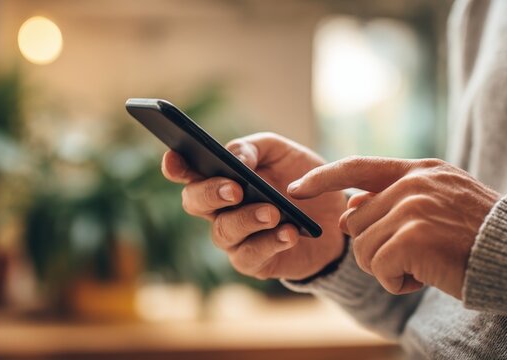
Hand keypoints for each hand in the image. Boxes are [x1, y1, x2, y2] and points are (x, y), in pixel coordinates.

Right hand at [161, 132, 346, 279]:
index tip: (174, 158)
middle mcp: (218, 209)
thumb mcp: (281, 153)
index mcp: (219, 177)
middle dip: (211, 194)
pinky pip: (251, 255)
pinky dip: (270, 242)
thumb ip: (254, 148)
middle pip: (194, 202)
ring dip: (247, 219)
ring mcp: (233, 238)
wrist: (332, 220)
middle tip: (235, 189)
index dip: (175, 166)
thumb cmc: (299, 181)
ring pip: (223, 231)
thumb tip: (237, 161)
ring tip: (273, 212)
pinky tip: (289, 233)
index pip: (187, 172)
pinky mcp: (253, 262)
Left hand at [288, 156, 498, 298]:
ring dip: (388, 267)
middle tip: (412, 256)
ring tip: (424, 265)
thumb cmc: (480, 235)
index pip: (357, 166)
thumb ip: (397, 198)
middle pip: (356, 221)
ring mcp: (412, 207)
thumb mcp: (441, 201)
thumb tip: (350, 206)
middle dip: (374, 247)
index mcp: (418, 170)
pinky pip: (378, 268)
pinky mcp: (413, 236)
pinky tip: (424, 277)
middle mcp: (412, 183)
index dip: (322, 177)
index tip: (297, 188)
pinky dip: (396, 282)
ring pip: (364, 248)